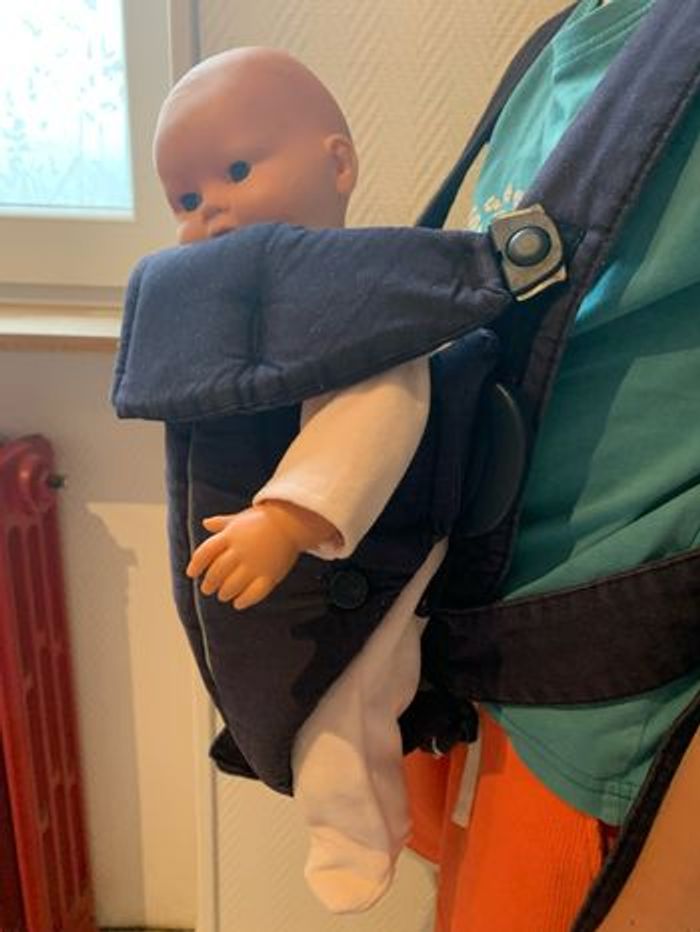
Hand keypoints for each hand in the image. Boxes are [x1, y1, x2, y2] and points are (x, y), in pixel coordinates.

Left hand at [186, 501, 339, 609]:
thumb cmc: (263, 520)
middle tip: (207, 589)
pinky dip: (244, 600)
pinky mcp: (270, 575)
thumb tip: (205, 523)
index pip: (205, 552)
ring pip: (232, 585)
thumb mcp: (240, 519)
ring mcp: (255, 563)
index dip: (196, 565)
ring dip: (224, 593)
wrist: (291, 522)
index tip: (191, 574)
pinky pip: (254, 593)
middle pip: (216, 572)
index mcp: (230, 536)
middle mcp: (240, 550)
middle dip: (209, 584)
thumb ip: (222, 524)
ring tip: (223, 595)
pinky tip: (238, 603)